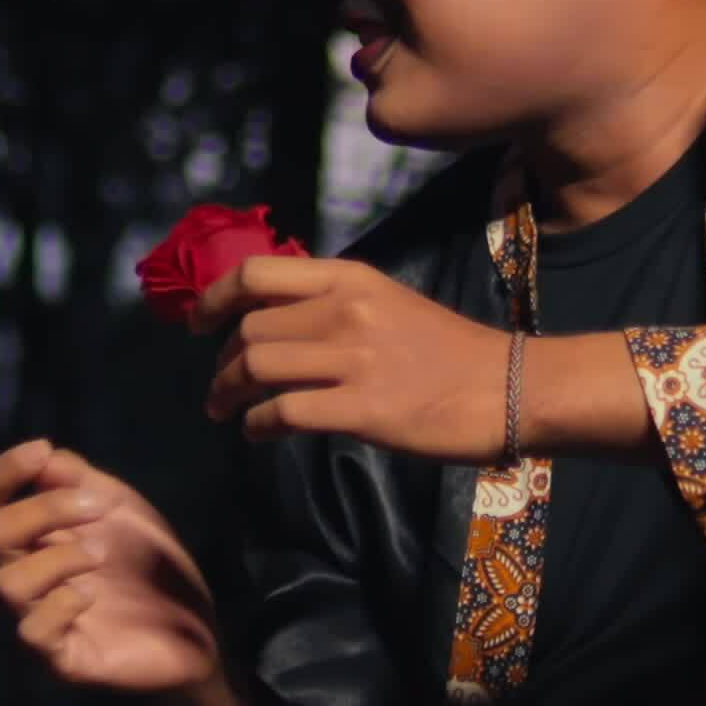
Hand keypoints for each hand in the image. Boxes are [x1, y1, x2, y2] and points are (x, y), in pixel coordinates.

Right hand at [0, 439, 220, 693]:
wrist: (193, 627)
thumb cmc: (147, 562)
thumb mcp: (120, 507)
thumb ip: (80, 480)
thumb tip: (43, 456)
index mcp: (29, 536)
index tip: (40, 450)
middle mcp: (23, 574)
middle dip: (43, 509)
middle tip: (97, 507)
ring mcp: (37, 617)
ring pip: (6, 583)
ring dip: (57, 558)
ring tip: (100, 554)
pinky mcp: (61, 657)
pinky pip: (33, 632)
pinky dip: (62, 604)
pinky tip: (91, 596)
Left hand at [195, 255, 512, 461]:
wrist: (509, 387)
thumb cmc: (448, 350)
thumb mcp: (387, 302)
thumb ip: (332, 303)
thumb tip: (272, 322)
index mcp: (350, 278)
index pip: (256, 273)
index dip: (213, 298)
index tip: (196, 324)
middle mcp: (345, 310)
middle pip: (248, 330)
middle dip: (220, 363)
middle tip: (217, 389)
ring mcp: (353, 359)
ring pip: (256, 368)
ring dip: (226, 394)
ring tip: (224, 411)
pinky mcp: (362, 408)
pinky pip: (284, 412)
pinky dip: (258, 424)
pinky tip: (259, 432)